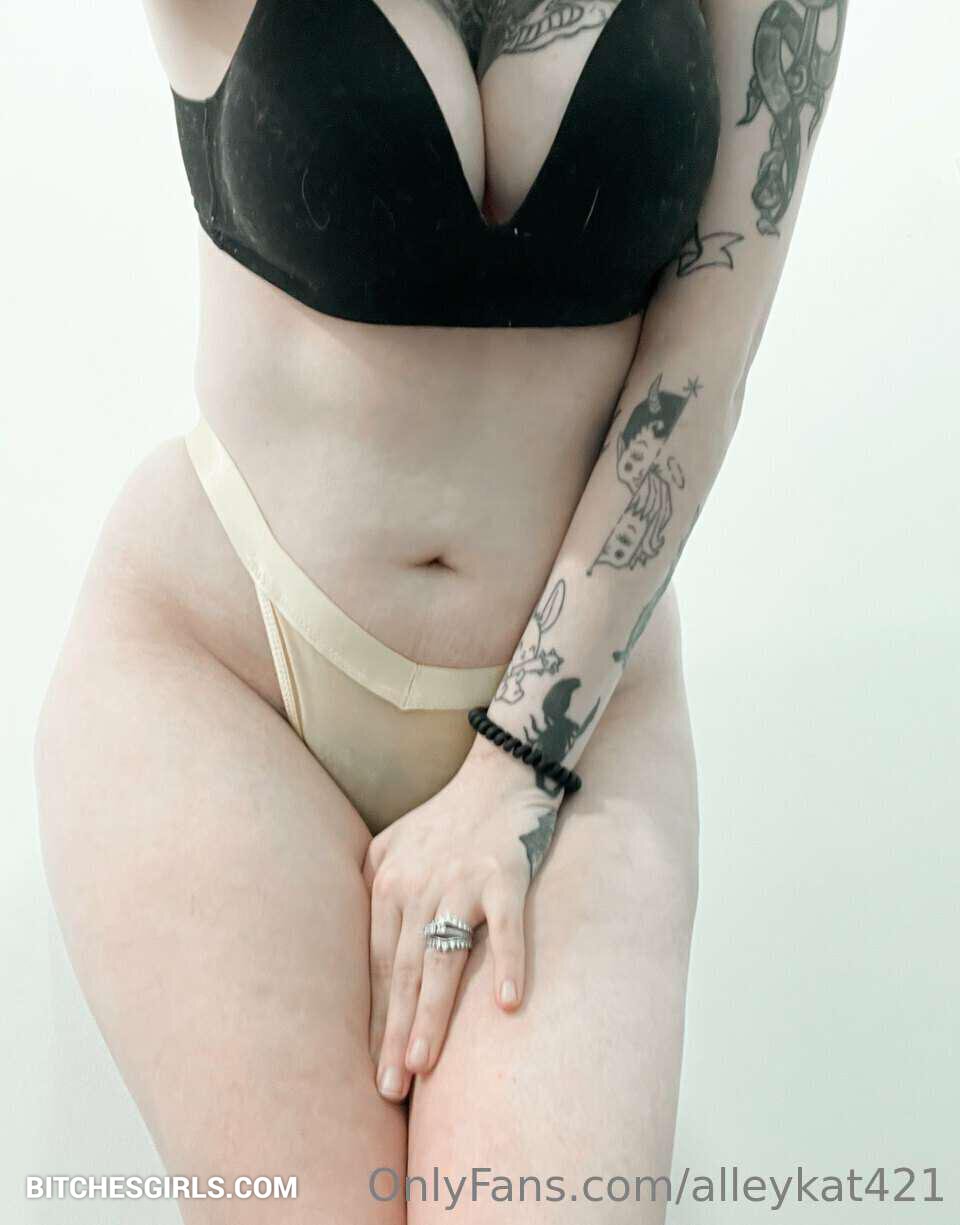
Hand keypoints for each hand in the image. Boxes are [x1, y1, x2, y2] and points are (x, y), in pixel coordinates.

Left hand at [361, 739, 561, 1100]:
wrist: (501, 770)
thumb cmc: (448, 816)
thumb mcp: (394, 846)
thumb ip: (375, 891)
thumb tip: (365, 954)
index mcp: (387, 883)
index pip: (376, 963)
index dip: (373, 1019)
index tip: (370, 1070)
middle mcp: (417, 884)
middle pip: (401, 969)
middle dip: (393, 1032)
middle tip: (387, 1089)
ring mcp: (461, 879)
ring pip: (442, 955)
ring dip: (431, 1012)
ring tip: (422, 1065)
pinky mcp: (505, 872)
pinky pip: (506, 924)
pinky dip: (507, 962)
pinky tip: (507, 1005)